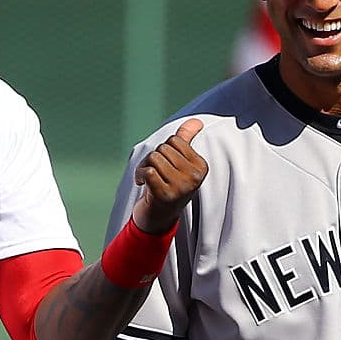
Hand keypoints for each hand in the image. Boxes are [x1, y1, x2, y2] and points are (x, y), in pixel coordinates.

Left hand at [132, 118, 207, 234]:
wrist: (158, 218)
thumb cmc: (168, 186)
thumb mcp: (179, 163)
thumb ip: (186, 140)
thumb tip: (196, 121)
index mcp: (201, 167)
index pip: (176, 140)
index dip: (163, 149)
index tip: (163, 166)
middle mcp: (194, 177)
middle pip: (164, 148)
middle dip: (153, 158)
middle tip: (154, 174)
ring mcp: (181, 187)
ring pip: (155, 157)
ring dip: (144, 167)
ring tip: (148, 180)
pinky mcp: (165, 195)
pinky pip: (148, 171)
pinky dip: (139, 175)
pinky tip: (141, 184)